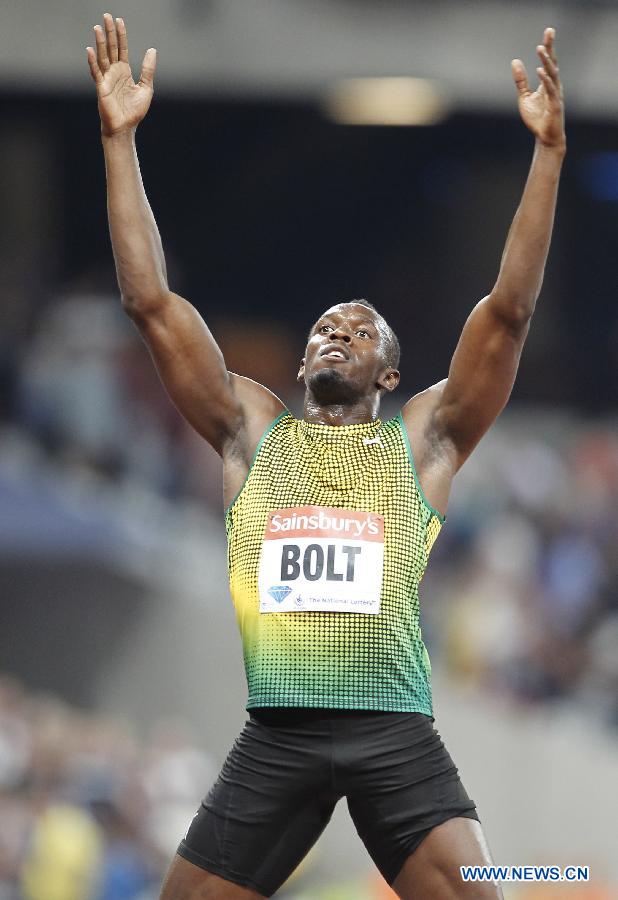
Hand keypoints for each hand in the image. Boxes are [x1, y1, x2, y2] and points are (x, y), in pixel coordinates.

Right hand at [87, 14, 155, 136]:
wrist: (125, 127)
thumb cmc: (134, 111)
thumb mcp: (146, 88)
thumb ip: (148, 70)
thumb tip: (152, 50)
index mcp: (124, 71)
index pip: (122, 49)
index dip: (121, 35)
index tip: (119, 20)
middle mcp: (113, 72)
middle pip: (111, 48)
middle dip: (109, 33)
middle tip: (106, 16)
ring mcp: (106, 79)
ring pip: (102, 57)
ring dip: (100, 42)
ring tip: (97, 28)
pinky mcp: (101, 88)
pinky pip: (96, 73)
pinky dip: (92, 62)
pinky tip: (90, 50)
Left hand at [511, 27, 564, 149]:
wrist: (545, 137)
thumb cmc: (537, 118)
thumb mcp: (525, 97)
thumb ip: (521, 81)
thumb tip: (515, 61)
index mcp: (548, 83)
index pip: (549, 61)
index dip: (548, 47)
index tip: (549, 31)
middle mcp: (554, 86)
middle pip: (552, 63)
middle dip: (550, 48)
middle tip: (549, 31)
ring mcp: (555, 95)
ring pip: (552, 74)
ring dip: (546, 61)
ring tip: (540, 49)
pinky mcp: (555, 105)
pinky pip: (550, 90)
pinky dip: (546, 80)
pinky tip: (540, 71)